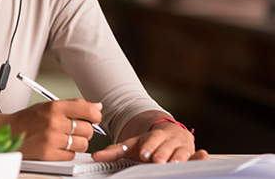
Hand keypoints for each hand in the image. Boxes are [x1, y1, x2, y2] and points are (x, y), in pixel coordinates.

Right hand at [2, 99, 102, 160]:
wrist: (8, 132)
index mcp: (55, 107)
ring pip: (82, 144)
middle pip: (88, 129)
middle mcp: (54, 122)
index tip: (94, 117)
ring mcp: (52, 139)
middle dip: (85, 131)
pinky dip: (68, 152)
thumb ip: (73, 104)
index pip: (88, 110)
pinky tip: (58, 146)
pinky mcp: (48, 154)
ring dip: (78, 143)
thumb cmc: (28, 119)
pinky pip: (71, 155)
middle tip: (76, 130)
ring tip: (67, 139)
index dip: (95, 115)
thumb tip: (96, 106)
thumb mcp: (48, 105)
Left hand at [92, 121, 208, 163]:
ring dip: (179, 158)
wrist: (168, 134)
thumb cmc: (148, 144)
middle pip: (166, 147)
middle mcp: (169, 140)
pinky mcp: (193, 154)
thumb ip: (114, 152)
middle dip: (162, 154)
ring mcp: (182, 147)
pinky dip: (200, 157)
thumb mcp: (132, 146)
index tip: (144, 153)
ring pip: (182, 152)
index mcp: (154, 136)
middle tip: (157, 161)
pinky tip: (203, 156)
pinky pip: (197, 156)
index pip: (151, 140)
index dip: (149, 146)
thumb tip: (95, 157)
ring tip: (174, 164)